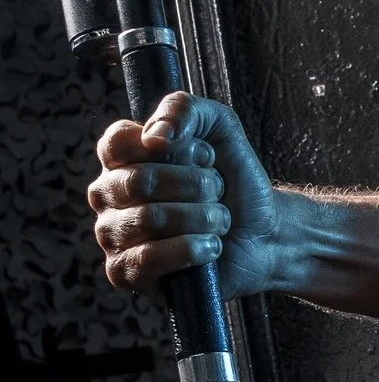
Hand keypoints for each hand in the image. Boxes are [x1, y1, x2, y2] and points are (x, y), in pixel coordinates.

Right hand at [89, 93, 285, 299]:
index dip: (174, 148)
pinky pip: (148, 258)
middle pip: (140, 181)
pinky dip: (192, 250)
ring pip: (149, 219)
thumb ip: (185, 109)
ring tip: (220, 221)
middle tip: (219, 193)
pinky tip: (211, 248)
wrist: (266, 236)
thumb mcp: (221, 129)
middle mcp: (107, 194)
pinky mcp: (124, 272)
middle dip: (197, 186)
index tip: (207, 157)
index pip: (118, 142)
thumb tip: (153, 137)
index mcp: (120, 158)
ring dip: (202, 218)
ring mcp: (112, 234)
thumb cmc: (236, 183)